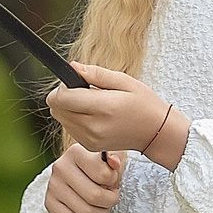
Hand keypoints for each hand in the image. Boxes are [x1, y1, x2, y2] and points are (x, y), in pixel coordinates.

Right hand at [44, 144, 123, 212]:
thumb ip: (115, 155)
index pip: (103, 174)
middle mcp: (61, 168)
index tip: (112, 179)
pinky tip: (92, 212)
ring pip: (86, 212)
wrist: (78, 167)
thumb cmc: (97, 162)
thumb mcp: (110, 151)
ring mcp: (53, 186)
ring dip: (101, 212)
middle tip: (111, 195)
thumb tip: (114, 162)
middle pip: (94, 196)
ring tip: (103, 204)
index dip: (114, 181)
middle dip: (110, 200)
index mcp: (76, 152)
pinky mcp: (50, 203)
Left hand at [47, 63, 189, 168]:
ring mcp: (90, 140)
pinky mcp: (89, 146)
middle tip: (87, 92)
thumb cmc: (143, 103)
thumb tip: (73, 67)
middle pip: (57, 108)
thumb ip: (96, 74)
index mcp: (103, 108)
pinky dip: (75, 119)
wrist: (156, 132)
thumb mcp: (124, 81)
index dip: (63, 86)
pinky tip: (93, 115)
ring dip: (69, 108)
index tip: (77, 81)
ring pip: (60, 118)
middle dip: (65, 96)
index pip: (62, 98)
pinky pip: (69, 128)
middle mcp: (94, 127)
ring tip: (93, 104)